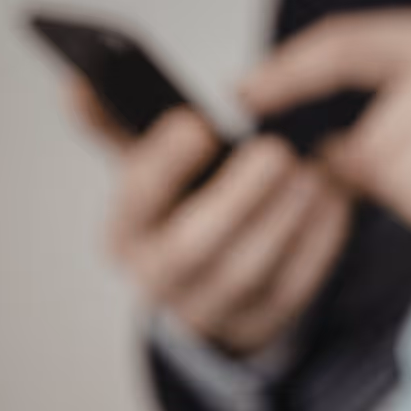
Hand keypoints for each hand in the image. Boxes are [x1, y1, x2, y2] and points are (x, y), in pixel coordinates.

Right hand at [72, 81, 351, 354]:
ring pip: (246, 274)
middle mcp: (159, 280)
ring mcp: (210, 310)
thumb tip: (76, 86)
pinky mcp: (258, 324)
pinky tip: (333, 203)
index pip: (137, 201)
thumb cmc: (180, 209)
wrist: (206, 284)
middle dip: (236, 198)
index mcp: (125, 235)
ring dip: (282, 221)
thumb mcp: (147, 170)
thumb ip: (117, 127)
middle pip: (194, 247)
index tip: (198, 125)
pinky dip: (316, 246)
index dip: (164, 163)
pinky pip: (290, 290)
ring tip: (312, 174)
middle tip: (275, 151)